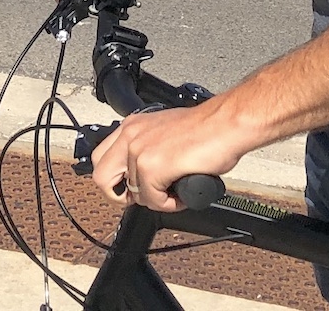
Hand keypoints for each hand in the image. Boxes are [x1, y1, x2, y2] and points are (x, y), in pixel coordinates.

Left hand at [88, 103, 251, 212]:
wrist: (227, 124)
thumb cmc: (207, 128)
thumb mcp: (163, 132)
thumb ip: (148, 147)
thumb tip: (143, 174)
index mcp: (132, 126)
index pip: (101, 157)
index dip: (116, 179)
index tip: (133, 186)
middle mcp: (130, 136)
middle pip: (101, 177)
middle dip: (121, 195)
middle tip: (146, 196)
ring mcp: (140, 151)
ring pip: (133, 194)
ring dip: (156, 199)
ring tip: (176, 191)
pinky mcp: (153, 167)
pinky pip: (152, 200)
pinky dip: (169, 204)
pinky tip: (183, 193)